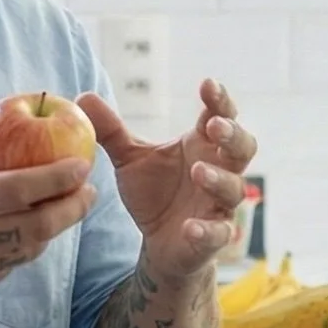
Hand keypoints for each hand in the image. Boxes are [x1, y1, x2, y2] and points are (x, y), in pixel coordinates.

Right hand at [0, 119, 96, 327]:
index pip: (17, 191)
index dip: (56, 178)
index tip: (82, 164)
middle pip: (37, 227)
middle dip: (71, 208)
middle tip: (89, 190)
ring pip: (30, 249)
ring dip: (53, 227)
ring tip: (66, 205)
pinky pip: (11, 264)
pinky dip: (25, 244)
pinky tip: (29, 227)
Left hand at [79, 78, 256, 281]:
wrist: (160, 243)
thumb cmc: (154, 193)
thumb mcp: (130, 159)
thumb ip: (111, 130)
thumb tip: (84, 96)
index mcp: (201, 146)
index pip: (220, 116)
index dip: (219, 100)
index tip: (207, 84)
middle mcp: (218, 170)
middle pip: (243, 147)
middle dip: (233, 135)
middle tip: (214, 126)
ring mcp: (218, 204)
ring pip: (234, 188)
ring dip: (219, 179)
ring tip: (198, 172)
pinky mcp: (213, 236)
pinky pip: (218, 233)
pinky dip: (207, 230)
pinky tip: (191, 227)